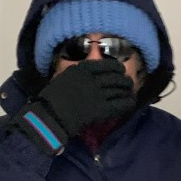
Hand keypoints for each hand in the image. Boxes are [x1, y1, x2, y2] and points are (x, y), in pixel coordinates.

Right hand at [11, 60, 134, 153]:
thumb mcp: (64, 77)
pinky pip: (121, 104)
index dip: (117, 68)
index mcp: (83, 69)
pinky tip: (129, 104)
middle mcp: (92, 79)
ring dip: (128, 92)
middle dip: (125, 81)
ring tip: (130, 94)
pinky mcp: (102, 109)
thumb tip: (89, 75)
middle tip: (128, 85)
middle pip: (117, 77)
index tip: (120, 71)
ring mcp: (98, 94)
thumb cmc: (51, 98)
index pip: (108, 65)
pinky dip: (128, 103)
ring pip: (121, 90)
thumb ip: (79, 74)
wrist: (49, 116)